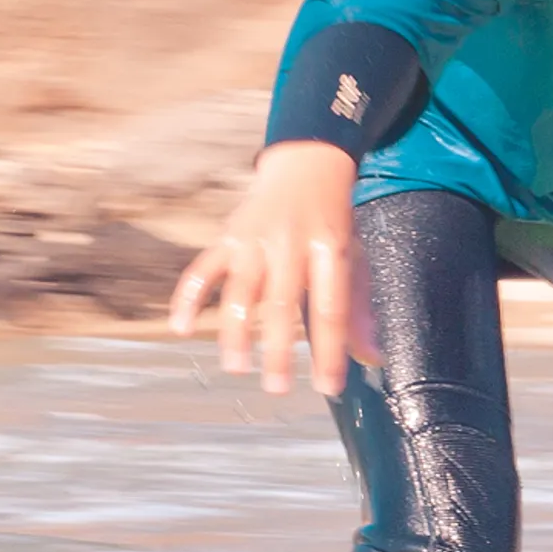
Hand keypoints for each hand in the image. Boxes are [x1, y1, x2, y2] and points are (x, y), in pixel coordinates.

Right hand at [168, 140, 366, 396]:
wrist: (307, 163)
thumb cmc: (332, 222)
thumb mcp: (355, 256)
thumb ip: (359, 308)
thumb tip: (372, 358)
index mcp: (330, 249)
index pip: (331, 308)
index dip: (330, 351)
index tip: (328, 388)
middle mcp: (291, 243)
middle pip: (282, 303)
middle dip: (278, 350)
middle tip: (277, 388)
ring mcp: (255, 238)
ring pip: (240, 290)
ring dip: (235, 331)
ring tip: (236, 367)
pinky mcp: (228, 236)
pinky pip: (202, 269)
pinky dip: (188, 297)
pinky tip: (180, 327)